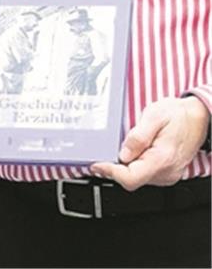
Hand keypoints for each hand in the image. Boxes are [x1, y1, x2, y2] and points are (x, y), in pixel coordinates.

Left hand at [91, 96, 209, 190]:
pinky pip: (145, 174)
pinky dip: (135, 165)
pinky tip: (136, 151)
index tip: (96, 164)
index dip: (110, 172)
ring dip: (126, 166)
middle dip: (115, 167)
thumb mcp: (154, 115)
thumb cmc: (178, 115)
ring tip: (129, 147)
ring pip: (137, 178)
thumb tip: (123, 154)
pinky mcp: (167, 173)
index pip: (130, 178)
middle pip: (131, 179)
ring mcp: (168, 174)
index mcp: (162, 159)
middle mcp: (166, 171)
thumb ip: (137, 136)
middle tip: (106, 152)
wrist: (199, 117)